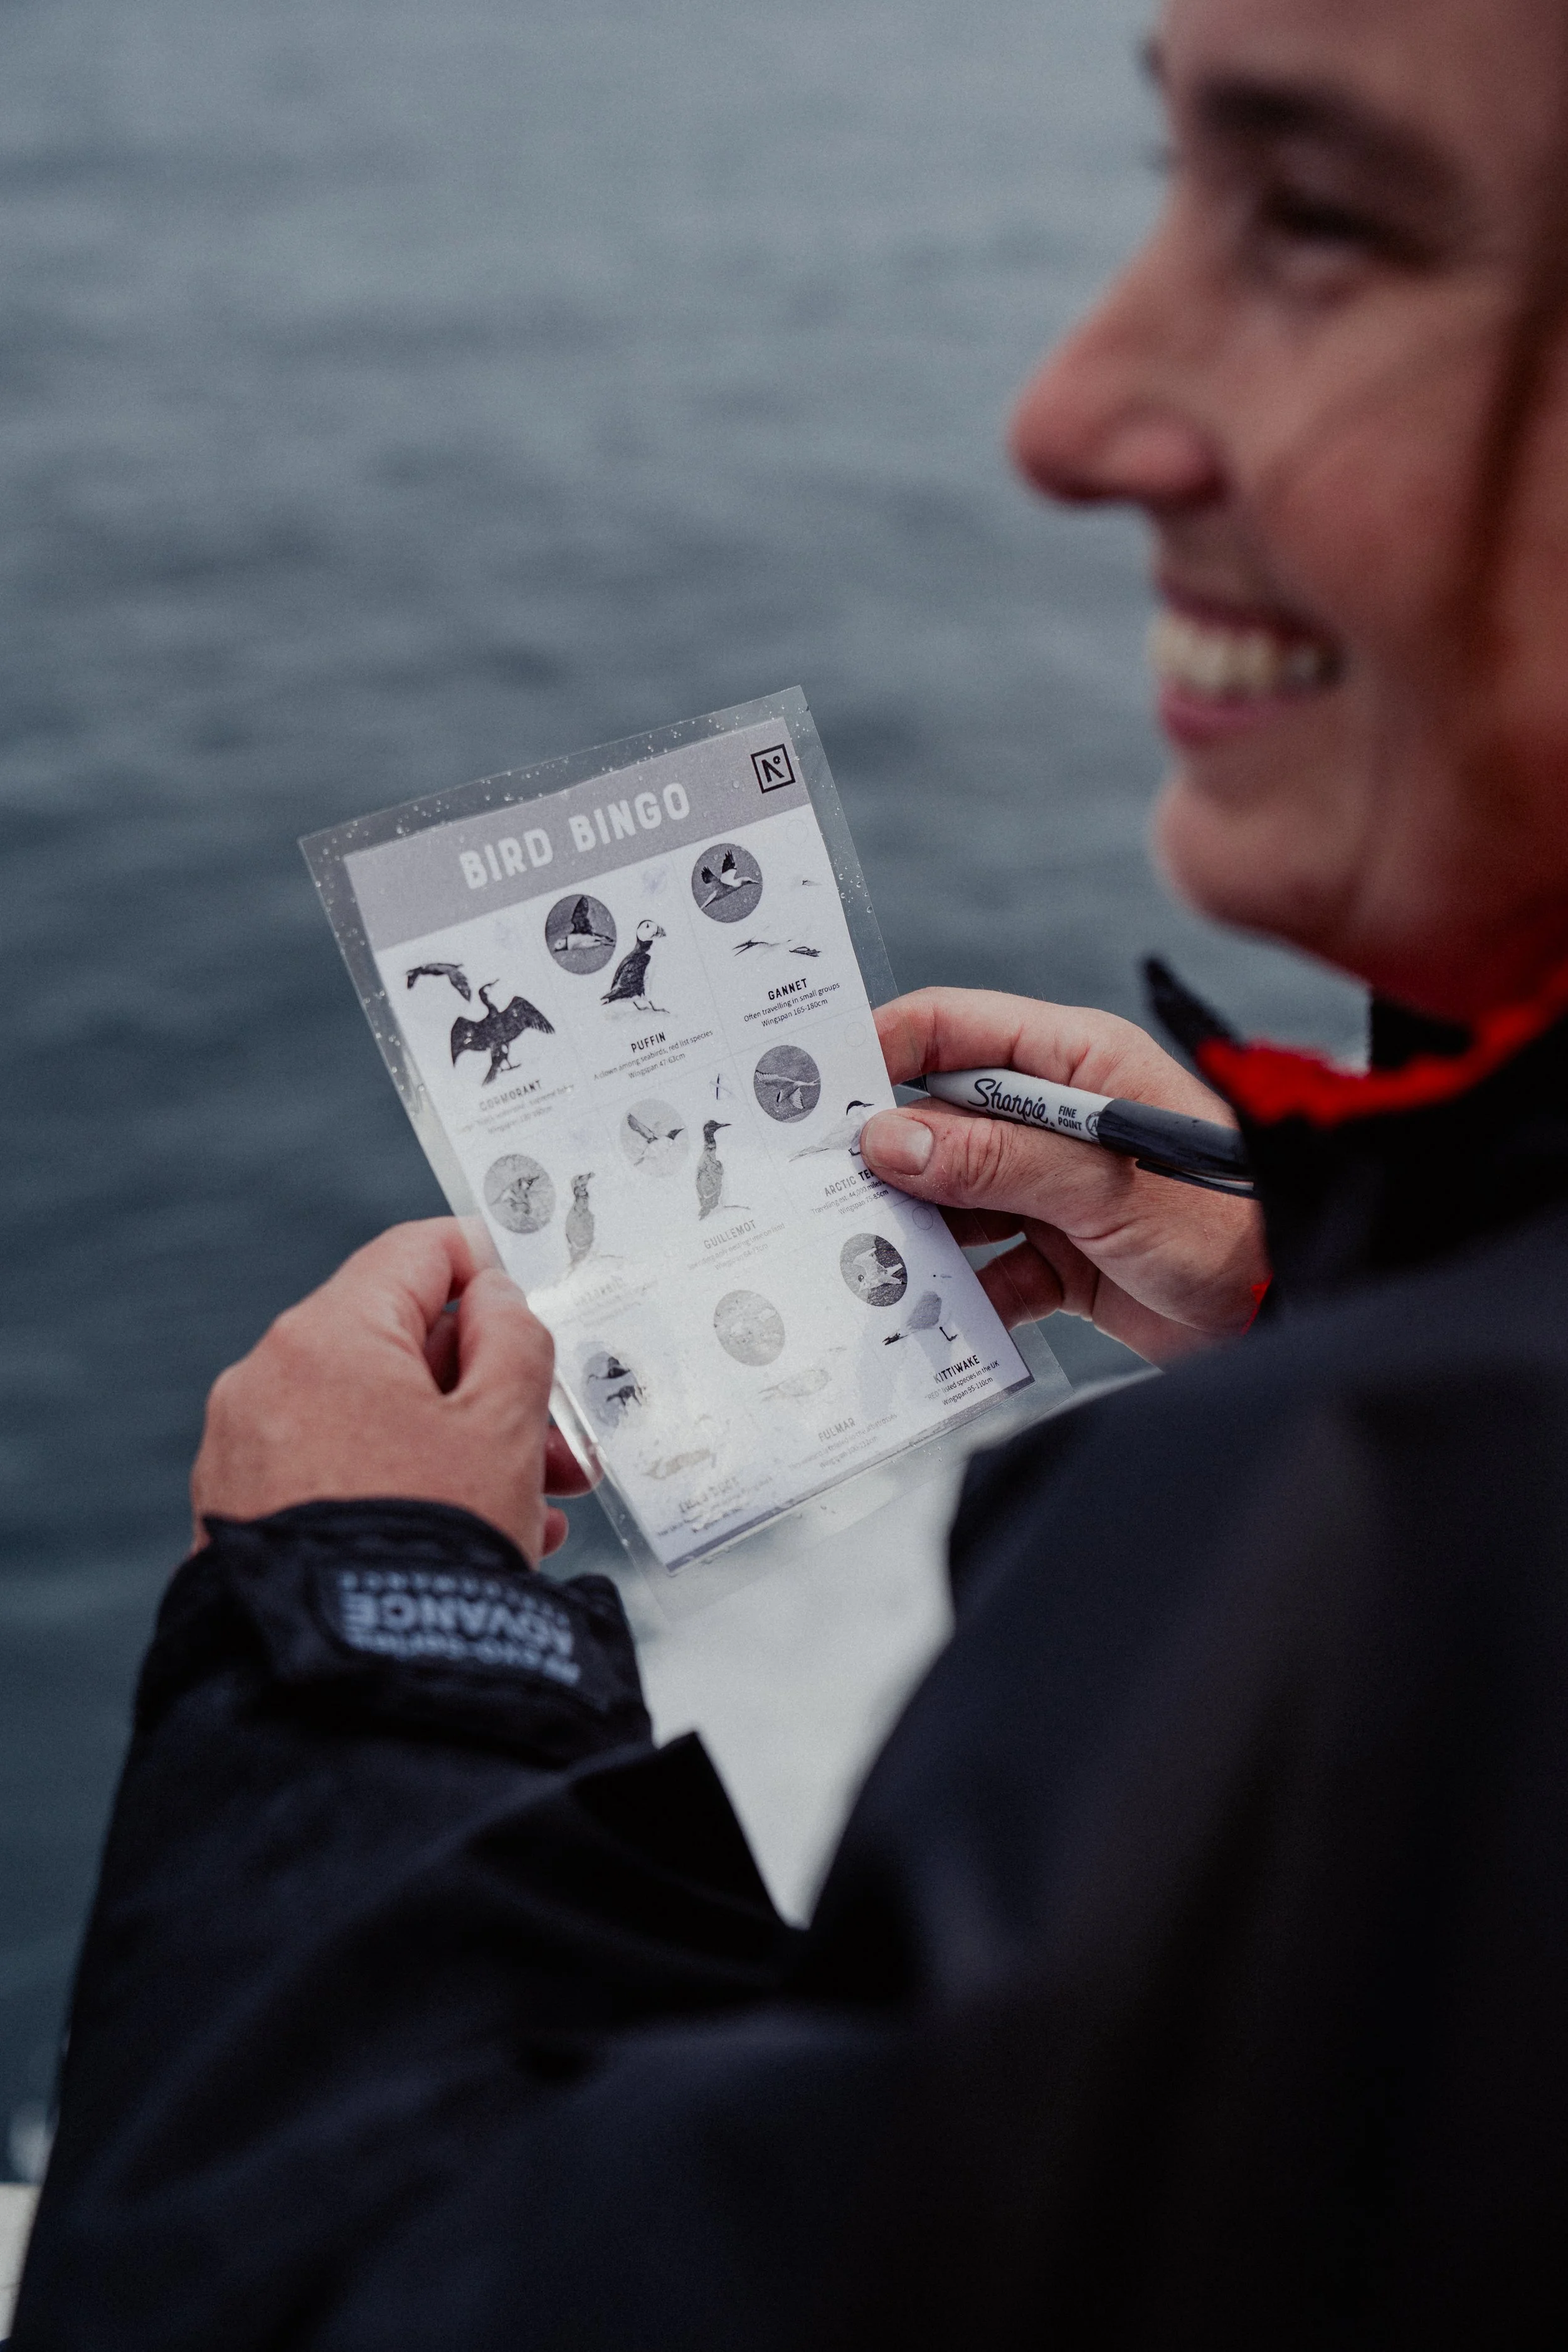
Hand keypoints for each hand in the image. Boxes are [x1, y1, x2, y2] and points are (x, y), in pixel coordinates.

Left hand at [191, 1221, 593, 1561]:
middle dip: (488, 1387)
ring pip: (373, 1416)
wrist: (346, 1684)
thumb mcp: (503, 1428)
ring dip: (457, 1445)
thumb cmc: (426, 1547)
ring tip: (532, 1507)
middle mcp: (267, 1380)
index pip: (416, 1252)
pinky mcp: (239, 1513)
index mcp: (326, 1336)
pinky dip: (402, 1484)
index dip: (487, 1263)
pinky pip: (337, 1470)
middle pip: (397, 1344)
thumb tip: (493, 1298)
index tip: (531, 1293)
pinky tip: (468, 1534)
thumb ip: (514, 1338)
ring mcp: (244, 1450)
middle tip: (556, 1439)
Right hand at [862, 989, 1269, 1365]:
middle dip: (885, 1158)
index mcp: (1075, 1063)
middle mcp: (1057, 1117)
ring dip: (915, 1234)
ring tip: (864, 1263)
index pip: (954, 1030)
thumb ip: (1000, 1160)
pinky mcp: (1062, 1257)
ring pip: (953, 1199)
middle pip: (938, 1120)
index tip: (819, 1094)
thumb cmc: (1232, 1225)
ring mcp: (1055, 1189)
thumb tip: (892, 1139)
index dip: (882, 1051)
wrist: (1297, 1310)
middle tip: (823, 1194)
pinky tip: (930, 1319)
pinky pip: (986, 1271)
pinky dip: (959, 1297)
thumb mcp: (1109, 1186)